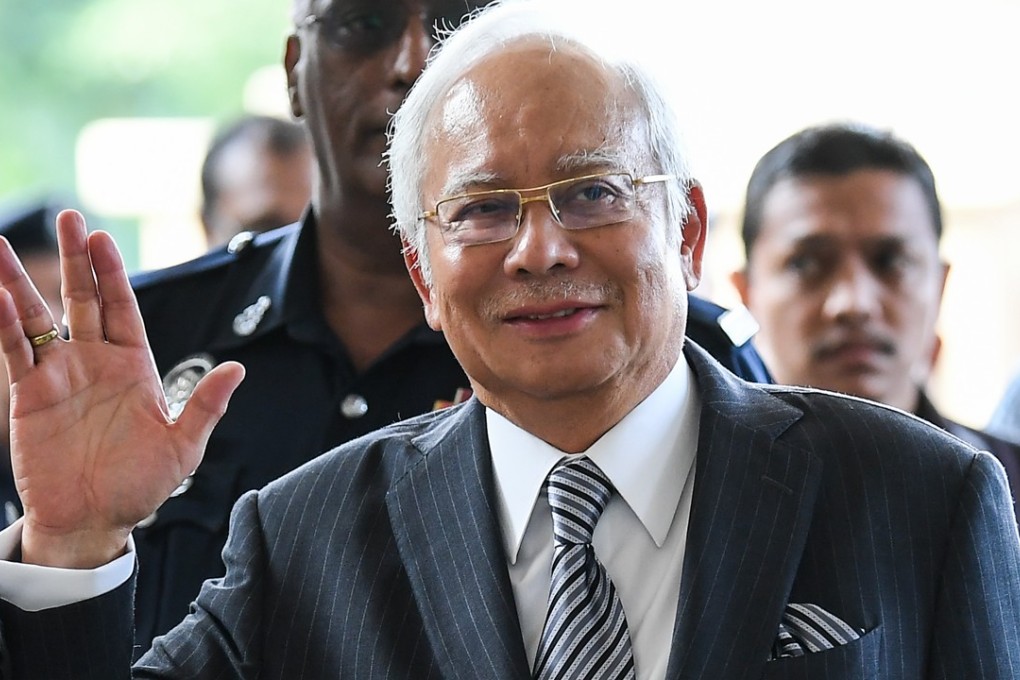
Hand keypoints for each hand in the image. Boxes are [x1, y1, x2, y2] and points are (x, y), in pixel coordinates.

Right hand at [0, 210, 243, 567]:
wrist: (95, 521)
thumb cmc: (141, 486)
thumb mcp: (183, 447)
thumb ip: (206, 406)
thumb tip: (237, 369)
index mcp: (135, 366)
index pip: (122, 308)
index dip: (112, 274)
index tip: (102, 239)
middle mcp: (95, 362)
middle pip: (82, 299)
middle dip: (77, 260)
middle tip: (68, 219)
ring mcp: (60, 375)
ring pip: (39, 318)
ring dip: (22, 283)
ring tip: (4, 246)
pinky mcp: (29, 396)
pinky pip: (15, 352)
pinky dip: (6, 326)